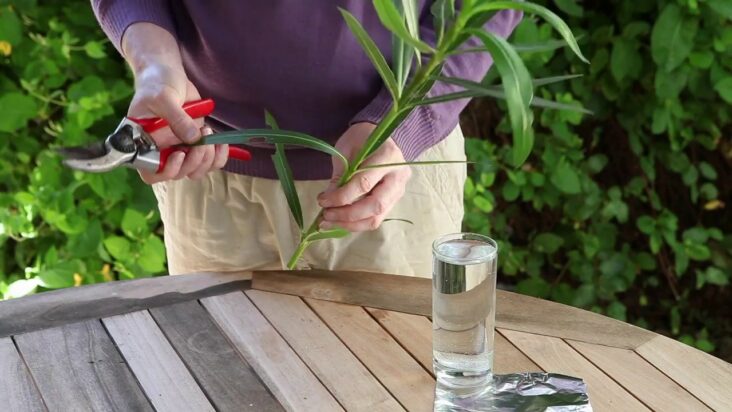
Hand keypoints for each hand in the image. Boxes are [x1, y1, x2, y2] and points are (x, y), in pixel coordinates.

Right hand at [122, 23, 227, 183]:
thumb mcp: (164, 98)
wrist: (168, 75)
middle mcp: (161, 152)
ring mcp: (179, 149)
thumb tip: (193, 138)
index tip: (179, 154)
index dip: (167, 171)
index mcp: (144, 144)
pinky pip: (209, 162)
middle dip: (194, 160)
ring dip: (207, 158)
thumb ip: (177, 118)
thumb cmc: (157, 84)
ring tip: (208, 132)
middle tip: (202, 136)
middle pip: (178, 174)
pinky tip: (221, 143)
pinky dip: (219, 156)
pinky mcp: (196, 145)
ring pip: (196, 171)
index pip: (151, 173)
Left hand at [318, 122, 411, 231]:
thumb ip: (340, 175)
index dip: (341, 196)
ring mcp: (398, 191)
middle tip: (326, 216)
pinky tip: (340, 222)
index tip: (322, 200)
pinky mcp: (394, 202)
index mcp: (387, 157)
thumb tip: (328, 202)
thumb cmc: (362, 139)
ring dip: (350, 224)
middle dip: (347, 215)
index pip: (364, 184)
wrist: (382, 137)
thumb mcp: (346, 149)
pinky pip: (376, 219)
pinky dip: (356, 223)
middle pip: (374, 206)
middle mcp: (398, 177)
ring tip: (329, 222)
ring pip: (376, 218)